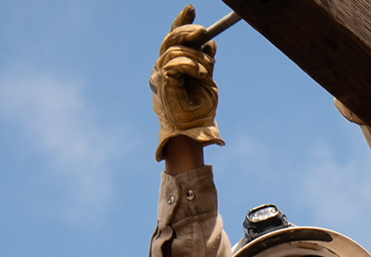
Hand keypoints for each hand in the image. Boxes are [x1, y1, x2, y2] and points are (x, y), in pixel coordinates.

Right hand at [150, 5, 222, 161]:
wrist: (195, 131)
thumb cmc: (200, 111)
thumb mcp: (207, 79)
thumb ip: (205, 61)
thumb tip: (211, 43)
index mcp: (172, 67)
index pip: (174, 39)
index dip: (181, 23)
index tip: (191, 8)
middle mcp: (162, 69)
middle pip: (170, 40)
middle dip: (186, 30)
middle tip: (203, 30)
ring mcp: (160, 75)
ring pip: (173, 50)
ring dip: (195, 55)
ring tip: (208, 68)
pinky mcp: (162, 83)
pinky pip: (174, 63)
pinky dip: (191, 64)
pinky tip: (201, 73)